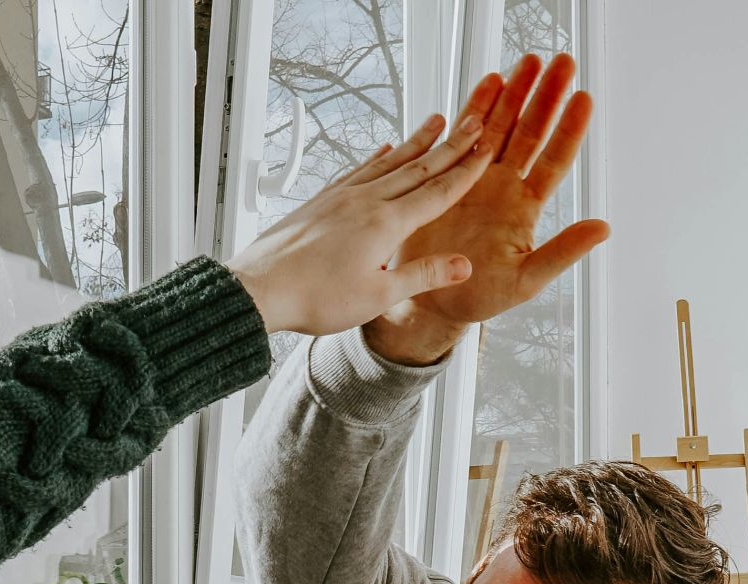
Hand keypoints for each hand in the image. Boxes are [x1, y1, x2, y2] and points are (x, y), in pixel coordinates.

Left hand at [226, 111, 491, 335]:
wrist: (260, 289)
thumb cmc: (315, 298)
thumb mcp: (378, 296)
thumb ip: (422, 275)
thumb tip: (464, 265)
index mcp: (385, 224)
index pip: (437, 192)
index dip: (466, 171)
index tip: (487, 150)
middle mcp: (365, 201)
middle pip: (417, 167)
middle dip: (450, 146)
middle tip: (474, 122)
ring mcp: (341, 197)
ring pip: (388, 162)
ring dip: (416, 142)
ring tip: (436, 122)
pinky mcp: (322, 200)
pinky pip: (357, 170)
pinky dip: (376, 157)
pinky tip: (384, 149)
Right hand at [365, 53, 608, 363]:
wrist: (432, 299)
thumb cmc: (481, 296)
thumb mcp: (527, 280)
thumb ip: (562, 252)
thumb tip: (604, 227)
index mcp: (525, 208)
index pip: (554, 160)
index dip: (569, 130)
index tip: (584, 98)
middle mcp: (505, 186)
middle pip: (530, 132)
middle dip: (545, 97)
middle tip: (562, 62)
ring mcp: (477, 178)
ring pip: (501, 127)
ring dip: (515, 94)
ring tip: (528, 61)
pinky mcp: (448, 177)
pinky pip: (464, 136)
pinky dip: (476, 108)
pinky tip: (489, 81)